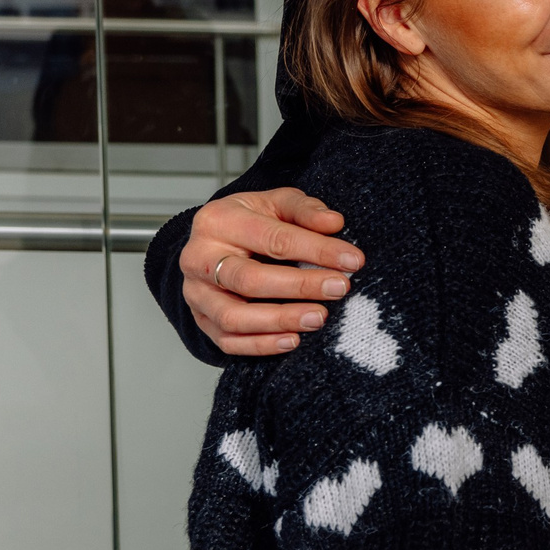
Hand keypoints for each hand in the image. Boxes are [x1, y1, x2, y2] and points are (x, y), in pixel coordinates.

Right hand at [178, 188, 362, 355]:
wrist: (217, 241)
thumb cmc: (252, 221)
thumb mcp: (278, 203)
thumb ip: (305, 210)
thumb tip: (334, 222)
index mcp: (217, 221)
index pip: (272, 238)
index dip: (317, 250)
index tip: (353, 261)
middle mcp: (198, 259)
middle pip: (249, 279)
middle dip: (300, 286)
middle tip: (340, 288)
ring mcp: (196, 293)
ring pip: (233, 316)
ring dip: (280, 320)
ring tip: (319, 318)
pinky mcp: (201, 320)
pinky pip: (228, 341)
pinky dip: (261, 345)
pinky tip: (293, 340)